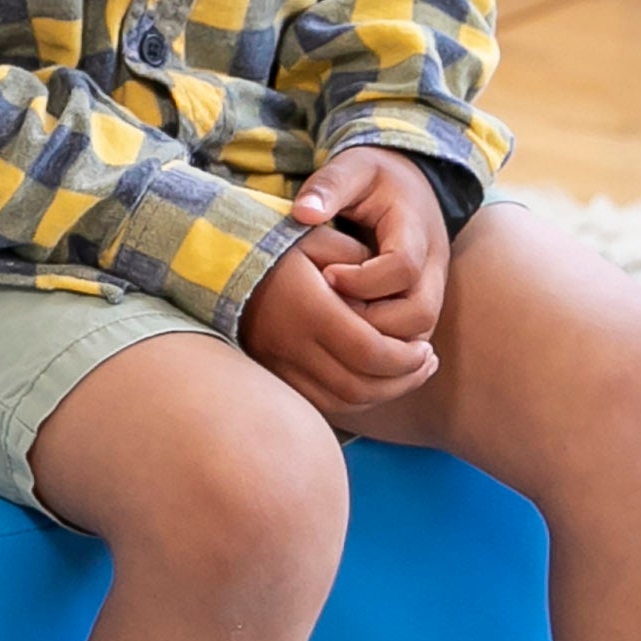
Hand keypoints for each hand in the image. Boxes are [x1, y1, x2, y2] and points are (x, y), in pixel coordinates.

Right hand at [241, 227, 439, 419]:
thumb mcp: (319, 238)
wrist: (214, 261)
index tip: (425, 348)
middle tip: (425, 362)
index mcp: (309, 310)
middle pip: (360, 386)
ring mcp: (278, 363)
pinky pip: (320, 402)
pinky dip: (352, 399)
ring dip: (382, 394)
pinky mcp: (272, 373)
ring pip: (342, 401)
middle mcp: (291, 344)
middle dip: (403, 380)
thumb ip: (360, 264)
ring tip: (406, 373)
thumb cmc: (274, 243)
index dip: (407, 359)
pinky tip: (370, 381)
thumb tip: (392, 298)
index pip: (371, 352)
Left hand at [293, 145, 450, 349]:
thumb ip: (329, 185)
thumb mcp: (352, 167)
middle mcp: (433, 266)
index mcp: (416, 230)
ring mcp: (432, 289)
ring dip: (376, 338)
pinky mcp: (421, 304)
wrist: (408, 184)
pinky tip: (343, 333)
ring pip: (418, 335)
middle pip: (420, 313)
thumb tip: (303, 213)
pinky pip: (409, 340)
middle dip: (371, 321)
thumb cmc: (373, 178)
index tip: (325, 274)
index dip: (362, 279)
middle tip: (329, 309)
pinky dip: (380, 344)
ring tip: (334, 321)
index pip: (403, 268)